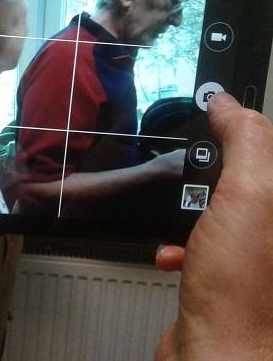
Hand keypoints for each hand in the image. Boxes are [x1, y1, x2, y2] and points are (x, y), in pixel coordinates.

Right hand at [156, 93, 272, 358]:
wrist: (219, 358)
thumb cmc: (246, 294)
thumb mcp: (251, 195)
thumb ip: (247, 141)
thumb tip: (231, 104)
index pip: (272, 150)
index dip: (248, 134)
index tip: (220, 124)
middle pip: (252, 181)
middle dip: (222, 174)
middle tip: (205, 177)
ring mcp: (261, 257)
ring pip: (231, 209)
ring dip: (202, 209)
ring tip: (190, 217)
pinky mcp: (238, 279)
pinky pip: (214, 242)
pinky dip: (189, 242)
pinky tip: (177, 252)